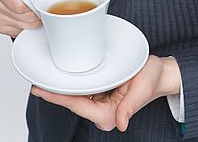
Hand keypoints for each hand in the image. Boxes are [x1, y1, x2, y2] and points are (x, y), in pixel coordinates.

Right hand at [0, 0, 52, 36]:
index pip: (18, 5)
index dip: (33, 4)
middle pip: (19, 15)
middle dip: (33, 12)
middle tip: (38, 2)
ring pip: (20, 24)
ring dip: (31, 19)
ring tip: (33, 7)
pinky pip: (17, 31)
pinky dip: (26, 25)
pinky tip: (26, 14)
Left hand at [31, 55, 180, 131]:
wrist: (161, 73)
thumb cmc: (152, 79)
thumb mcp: (142, 88)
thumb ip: (131, 106)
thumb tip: (121, 123)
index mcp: (108, 114)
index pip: (76, 105)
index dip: (57, 98)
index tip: (40, 91)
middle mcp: (102, 111)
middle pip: (72, 101)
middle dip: (55, 92)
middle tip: (36, 80)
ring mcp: (101, 102)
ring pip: (76, 94)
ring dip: (64, 86)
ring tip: (46, 75)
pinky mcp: (102, 93)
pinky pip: (84, 88)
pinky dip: (74, 81)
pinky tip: (65, 74)